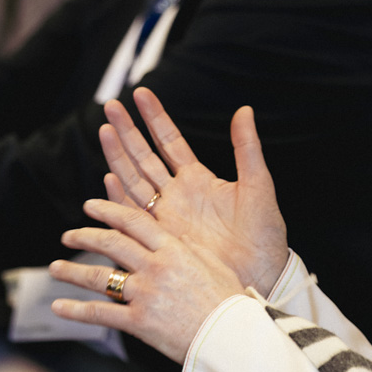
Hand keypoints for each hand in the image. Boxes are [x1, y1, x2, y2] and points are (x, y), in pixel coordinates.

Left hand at [50, 198, 247, 361]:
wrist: (232, 337)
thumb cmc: (229, 303)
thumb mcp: (214, 264)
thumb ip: (191, 249)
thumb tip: (176, 238)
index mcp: (175, 249)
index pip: (133, 222)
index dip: (108, 211)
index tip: (91, 206)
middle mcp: (155, 267)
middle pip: (111, 243)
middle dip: (84, 236)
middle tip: (69, 235)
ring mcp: (145, 293)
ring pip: (99, 276)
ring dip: (72, 270)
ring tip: (55, 267)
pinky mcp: (138, 321)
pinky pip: (100, 313)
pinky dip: (76, 310)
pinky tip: (59, 306)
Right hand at [76, 88, 288, 296]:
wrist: (261, 277)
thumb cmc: (265, 237)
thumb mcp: (258, 186)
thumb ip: (247, 148)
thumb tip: (244, 110)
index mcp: (200, 180)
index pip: (171, 141)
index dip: (156, 118)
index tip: (141, 94)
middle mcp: (178, 196)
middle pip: (145, 156)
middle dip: (128, 131)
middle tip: (110, 106)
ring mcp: (166, 217)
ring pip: (134, 180)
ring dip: (118, 155)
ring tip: (106, 129)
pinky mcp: (159, 239)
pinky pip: (133, 215)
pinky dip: (120, 197)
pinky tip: (109, 177)